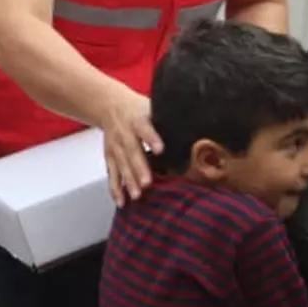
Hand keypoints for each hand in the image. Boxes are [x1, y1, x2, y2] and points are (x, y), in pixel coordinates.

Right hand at [99, 92, 162, 207]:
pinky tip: (121, 201)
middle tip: (147, 183)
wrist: (110, 106)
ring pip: (121, 164)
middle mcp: (125, 134)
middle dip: (139, 168)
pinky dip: (115, 188)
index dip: (152, 138)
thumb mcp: (152, 108)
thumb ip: (168, 119)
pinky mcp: (110, 156)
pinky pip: (112, 173)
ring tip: (137, 195)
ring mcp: (116, 146)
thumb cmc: (138, 109)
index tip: (160, 150)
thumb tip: (197, 128)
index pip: (145, 128)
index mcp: (138, 120)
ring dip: (128, 180)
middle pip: (132, 151)